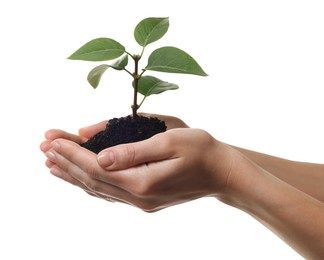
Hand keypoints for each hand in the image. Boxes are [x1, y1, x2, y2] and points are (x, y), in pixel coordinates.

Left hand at [40, 114, 190, 202]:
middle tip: (43, 148)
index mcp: (142, 181)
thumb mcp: (169, 141)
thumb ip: (133, 151)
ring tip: (52, 165)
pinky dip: (91, 184)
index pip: (95, 166)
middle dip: (66, 162)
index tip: (52, 139)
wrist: (221, 172)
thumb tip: (100, 157)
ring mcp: (141, 202)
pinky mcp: (145, 200)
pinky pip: (110, 193)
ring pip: (98, 189)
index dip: (72, 152)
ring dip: (74, 176)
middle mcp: (138, 197)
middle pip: (92, 179)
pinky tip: (82, 179)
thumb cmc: (200, 150)